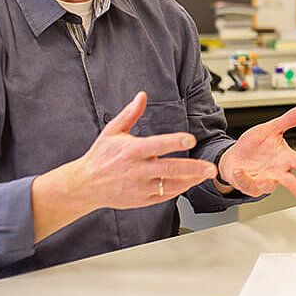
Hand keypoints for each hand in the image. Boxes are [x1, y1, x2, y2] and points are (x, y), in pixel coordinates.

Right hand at [70, 92, 216, 210]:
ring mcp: (139, 187)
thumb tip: (142, 95)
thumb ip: (130, 114)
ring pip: (170, 185)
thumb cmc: (100, 156)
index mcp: (131, 151)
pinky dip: (178, 190)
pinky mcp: (141, 200)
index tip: (190, 139)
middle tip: (210, 168)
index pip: (156, 145)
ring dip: (190, 181)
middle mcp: (136, 170)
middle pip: (169, 169)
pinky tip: (190, 182)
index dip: (174, 142)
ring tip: (205, 175)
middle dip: (193, 168)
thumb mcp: (112, 132)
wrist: (84, 185)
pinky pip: (164, 196)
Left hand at [217, 105, 295, 199]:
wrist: (235, 156)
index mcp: (284, 158)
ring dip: (267, 183)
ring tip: (264, 178)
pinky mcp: (249, 185)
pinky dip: (243, 178)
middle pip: (289, 181)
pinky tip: (240, 171)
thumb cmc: (255, 146)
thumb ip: (287, 120)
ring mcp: (263, 180)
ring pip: (268, 187)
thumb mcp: (270, 128)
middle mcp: (276, 172)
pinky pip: (246, 183)